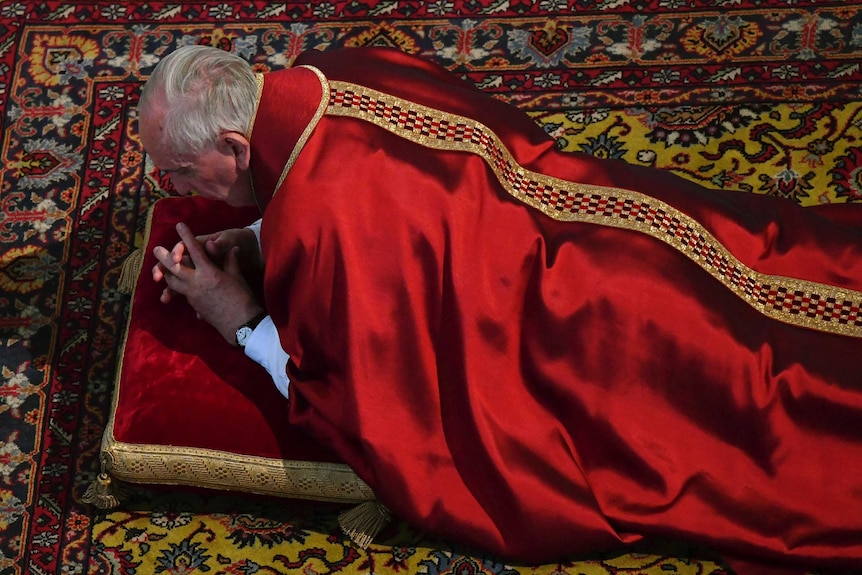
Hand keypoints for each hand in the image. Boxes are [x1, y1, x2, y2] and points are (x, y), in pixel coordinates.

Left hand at [152, 222, 263, 343]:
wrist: (240, 324)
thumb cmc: (242, 298)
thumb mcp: (237, 277)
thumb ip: (231, 261)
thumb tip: (234, 249)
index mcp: (209, 272)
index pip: (194, 250)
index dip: (186, 236)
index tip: (179, 225)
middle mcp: (196, 282)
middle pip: (174, 268)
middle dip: (163, 257)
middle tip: (156, 249)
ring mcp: (193, 295)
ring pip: (173, 282)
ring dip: (166, 274)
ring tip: (161, 268)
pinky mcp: (194, 306)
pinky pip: (182, 294)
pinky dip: (178, 288)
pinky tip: (176, 287)